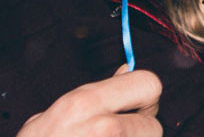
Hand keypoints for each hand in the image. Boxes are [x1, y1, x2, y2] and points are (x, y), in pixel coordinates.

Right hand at [17, 66, 161, 136]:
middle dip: (145, 130)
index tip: (137, 106)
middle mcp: (103, 128)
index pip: (147, 84)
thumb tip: (123, 72)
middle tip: (125, 133)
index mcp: (85, 104)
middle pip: (155, 125)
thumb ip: (93, 95)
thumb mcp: (48, 117)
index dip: (145, 97)